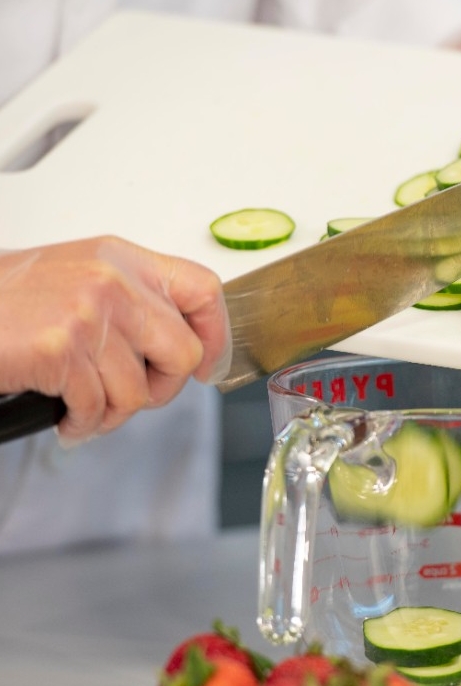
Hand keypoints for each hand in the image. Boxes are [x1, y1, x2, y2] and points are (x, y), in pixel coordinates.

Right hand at [0, 236, 230, 443]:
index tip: (206, 363)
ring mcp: (90, 314)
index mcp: (124, 261)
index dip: (215, 333)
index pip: (203, 288)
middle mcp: (114, 282)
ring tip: (86, 404)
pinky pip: (98, 408)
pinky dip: (83, 424)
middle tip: (135, 394)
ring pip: (140, 392)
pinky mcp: (63, 349)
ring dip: (112, 411)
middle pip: (184, 352)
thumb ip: (136, 303)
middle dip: (162, 388)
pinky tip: (67, 416)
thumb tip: (184, 344)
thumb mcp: (84, 279)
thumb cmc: (13, 301)